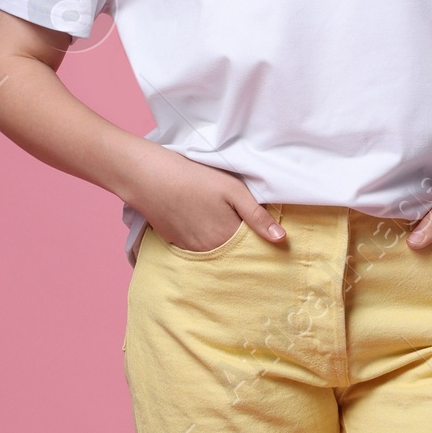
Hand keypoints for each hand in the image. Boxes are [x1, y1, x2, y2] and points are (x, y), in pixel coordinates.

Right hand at [133, 151, 285, 251]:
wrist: (149, 177)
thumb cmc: (195, 178)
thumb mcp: (233, 190)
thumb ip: (258, 216)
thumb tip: (282, 239)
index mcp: (227, 238)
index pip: (251, 251)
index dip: (259, 243)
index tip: (265, 237)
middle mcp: (209, 251)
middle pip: (232, 255)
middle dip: (242, 248)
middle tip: (244, 230)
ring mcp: (190, 249)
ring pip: (214, 254)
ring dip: (222, 246)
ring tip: (220, 226)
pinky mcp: (175, 244)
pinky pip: (196, 250)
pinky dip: (203, 243)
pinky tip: (202, 226)